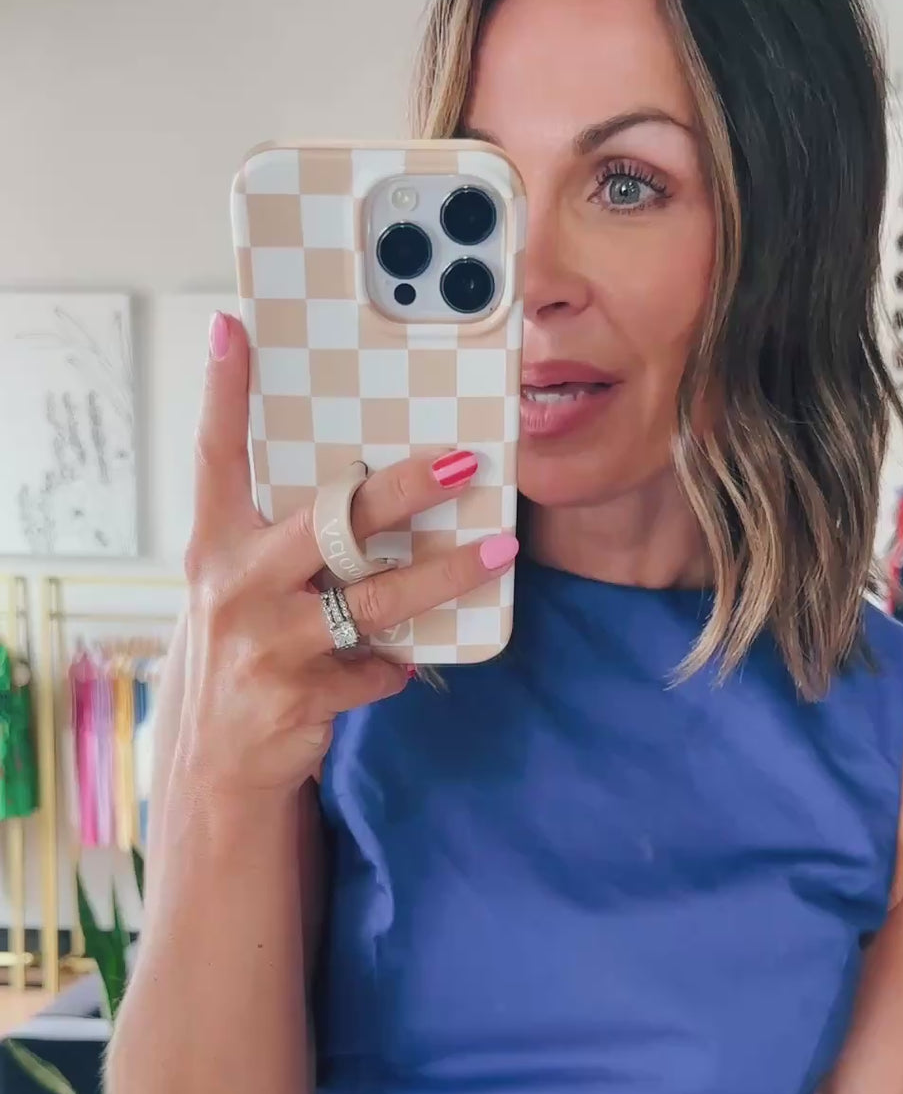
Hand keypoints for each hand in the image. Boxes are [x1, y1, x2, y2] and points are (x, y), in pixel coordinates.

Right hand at [181, 312, 518, 796]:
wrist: (217, 766)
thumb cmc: (243, 656)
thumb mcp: (241, 591)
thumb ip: (283, 544)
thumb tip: (368, 495)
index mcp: (215, 547)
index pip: (215, 457)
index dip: (223, 392)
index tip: (235, 327)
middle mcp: (234, 588)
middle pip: (330, 522)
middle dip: (404, 490)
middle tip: (464, 463)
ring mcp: (265, 644)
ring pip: (374, 600)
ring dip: (444, 574)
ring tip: (497, 552)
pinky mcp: (298, 696)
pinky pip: (376, 667)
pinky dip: (397, 665)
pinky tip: (404, 665)